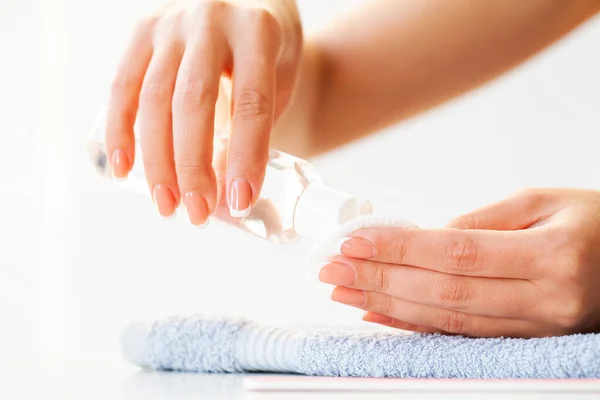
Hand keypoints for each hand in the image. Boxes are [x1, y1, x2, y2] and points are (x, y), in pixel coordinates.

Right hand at [105, 0, 301, 223]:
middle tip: (197, 212)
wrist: (247, 0)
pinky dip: (120, 130)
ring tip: (167, 205)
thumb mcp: (280, 80)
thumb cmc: (269, 52)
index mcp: (258, 31)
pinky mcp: (143, 32)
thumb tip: (224, 196)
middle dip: (192, 164)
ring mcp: (171, 23)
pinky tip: (124, 170)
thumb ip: (254, 127)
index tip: (240, 200)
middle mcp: (211, 20)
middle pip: (194, 102)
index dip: (245, 155)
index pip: (251, 102)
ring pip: (154, 98)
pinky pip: (123, 85)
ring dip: (157, 159)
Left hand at [319, 188, 599, 337]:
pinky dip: (416, 325)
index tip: (354, 243)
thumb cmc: (594, 222)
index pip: (456, 254)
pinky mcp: (526, 339)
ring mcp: (536, 327)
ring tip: (344, 292)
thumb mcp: (543, 201)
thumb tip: (423, 238)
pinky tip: (379, 314)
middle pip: (443, 291)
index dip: (399, 250)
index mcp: (551, 256)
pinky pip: (461, 335)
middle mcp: (544, 299)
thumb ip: (482, 221)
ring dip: (388, 305)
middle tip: (332, 270)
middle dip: (379, 280)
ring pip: (448, 319)